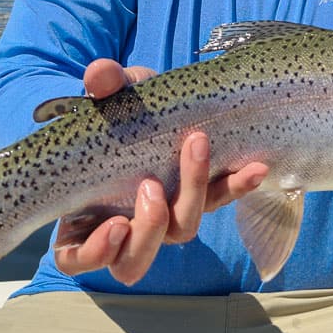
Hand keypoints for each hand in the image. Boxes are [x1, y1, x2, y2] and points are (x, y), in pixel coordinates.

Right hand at [54, 58, 268, 284]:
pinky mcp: (201, 197)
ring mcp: (167, 216)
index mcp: (84, 215)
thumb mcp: (110, 94)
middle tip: (152, 187)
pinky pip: (220, 202)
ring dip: (193, 196)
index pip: (78, 257)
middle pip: (135, 259)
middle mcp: (127, 227)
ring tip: (197, 148)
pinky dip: (236, 186)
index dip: (95, 251)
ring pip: (181, 232)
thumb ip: (103, 86)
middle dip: (149, 229)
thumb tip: (100, 73)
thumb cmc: (117, 108)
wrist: (153, 101)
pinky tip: (254, 167)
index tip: (116, 224)